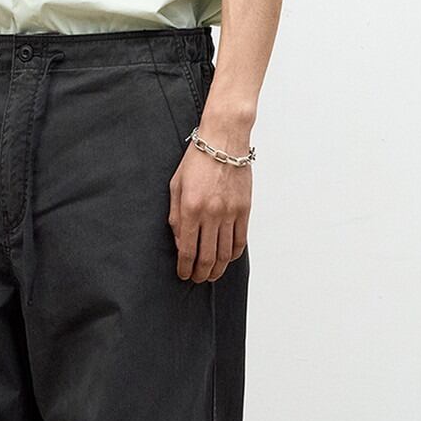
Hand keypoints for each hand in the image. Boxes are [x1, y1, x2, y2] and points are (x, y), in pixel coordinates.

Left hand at [168, 132, 250, 282]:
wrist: (224, 141)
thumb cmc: (197, 161)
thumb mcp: (176, 186)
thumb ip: (176, 216)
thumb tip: (180, 242)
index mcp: (191, 209)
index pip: (188, 250)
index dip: (185, 267)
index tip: (183, 274)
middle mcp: (212, 214)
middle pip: (207, 257)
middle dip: (201, 273)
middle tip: (197, 279)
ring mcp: (230, 213)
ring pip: (225, 253)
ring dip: (217, 269)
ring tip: (211, 274)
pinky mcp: (244, 210)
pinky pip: (240, 241)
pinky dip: (233, 255)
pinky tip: (226, 259)